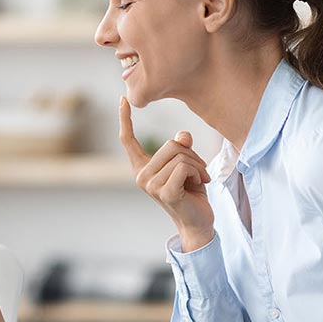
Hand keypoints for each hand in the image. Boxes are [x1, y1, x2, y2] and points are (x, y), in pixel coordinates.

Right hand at [119, 97, 214, 250]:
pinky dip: (198, 172)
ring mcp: (150, 185)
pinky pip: (184, 167)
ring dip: (197, 165)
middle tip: (198, 171)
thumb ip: (182, 147)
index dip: (125, 119)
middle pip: (170, 145)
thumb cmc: (191, 192)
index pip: (128, 140)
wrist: (198, 222)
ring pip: (179, 155)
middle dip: (191, 154)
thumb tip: (182, 136)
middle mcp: (141, 176)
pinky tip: (200, 184)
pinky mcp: (163, 192)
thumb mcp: (187, 164)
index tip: (122, 99)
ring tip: (199, 179)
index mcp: (142, 167)